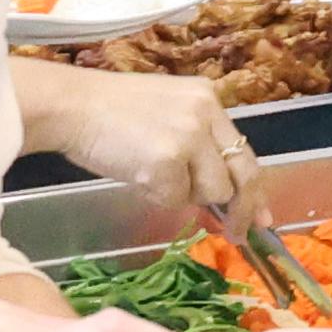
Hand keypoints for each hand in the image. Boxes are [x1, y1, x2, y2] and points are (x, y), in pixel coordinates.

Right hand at [14, 59, 256, 231]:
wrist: (70, 105)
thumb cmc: (108, 113)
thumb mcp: (166, 113)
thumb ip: (197, 143)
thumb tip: (224, 195)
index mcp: (207, 98)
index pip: (243, 150)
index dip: (253, 188)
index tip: (260, 215)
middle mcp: (205, 114)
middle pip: (242, 174)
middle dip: (241, 210)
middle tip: (236, 233)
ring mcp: (189, 137)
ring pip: (211, 191)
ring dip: (184, 196)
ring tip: (149, 174)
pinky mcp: (168, 160)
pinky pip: (175, 200)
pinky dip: (156, 197)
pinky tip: (135, 174)